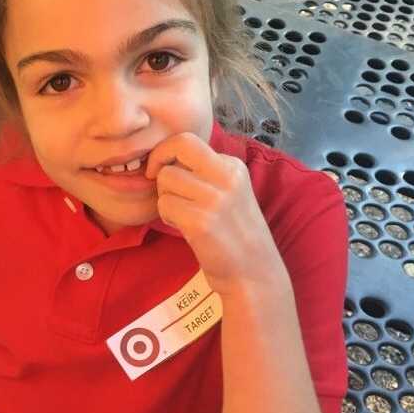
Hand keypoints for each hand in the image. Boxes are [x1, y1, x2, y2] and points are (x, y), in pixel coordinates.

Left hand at [144, 131, 287, 297]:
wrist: (254, 273)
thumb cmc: (233, 233)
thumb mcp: (229, 192)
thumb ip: (203, 172)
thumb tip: (164, 156)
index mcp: (233, 166)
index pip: (188, 140)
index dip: (166, 151)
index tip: (160, 168)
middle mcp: (227, 177)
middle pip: (176, 148)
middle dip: (159, 163)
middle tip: (160, 183)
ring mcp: (215, 199)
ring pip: (165, 179)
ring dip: (165, 197)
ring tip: (182, 214)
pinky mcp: (201, 221)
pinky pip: (165, 204)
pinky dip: (167, 216)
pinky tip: (183, 227)